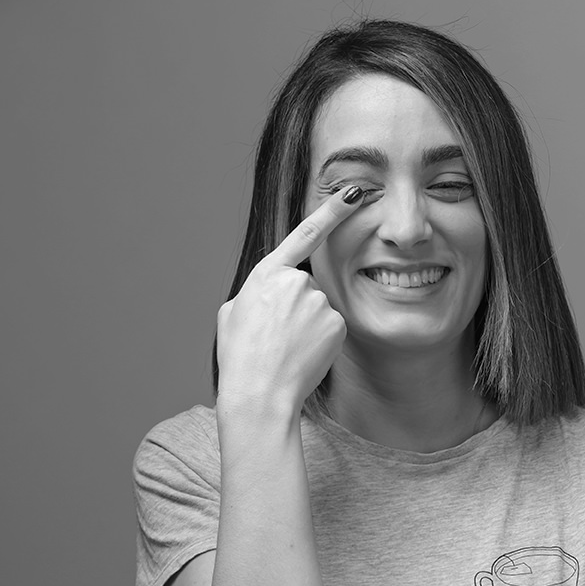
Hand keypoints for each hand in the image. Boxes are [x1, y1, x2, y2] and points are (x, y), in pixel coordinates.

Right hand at [215, 186, 364, 411]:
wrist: (259, 392)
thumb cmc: (240, 358)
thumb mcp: (231, 315)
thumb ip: (254, 294)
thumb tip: (268, 295)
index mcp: (266, 275)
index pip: (304, 234)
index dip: (331, 211)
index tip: (353, 193)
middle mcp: (296, 282)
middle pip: (305, 288)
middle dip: (296, 309)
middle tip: (277, 338)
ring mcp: (319, 302)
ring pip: (319, 309)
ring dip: (307, 326)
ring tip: (286, 350)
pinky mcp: (336, 324)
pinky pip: (331, 328)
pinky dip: (321, 341)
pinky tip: (303, 355)